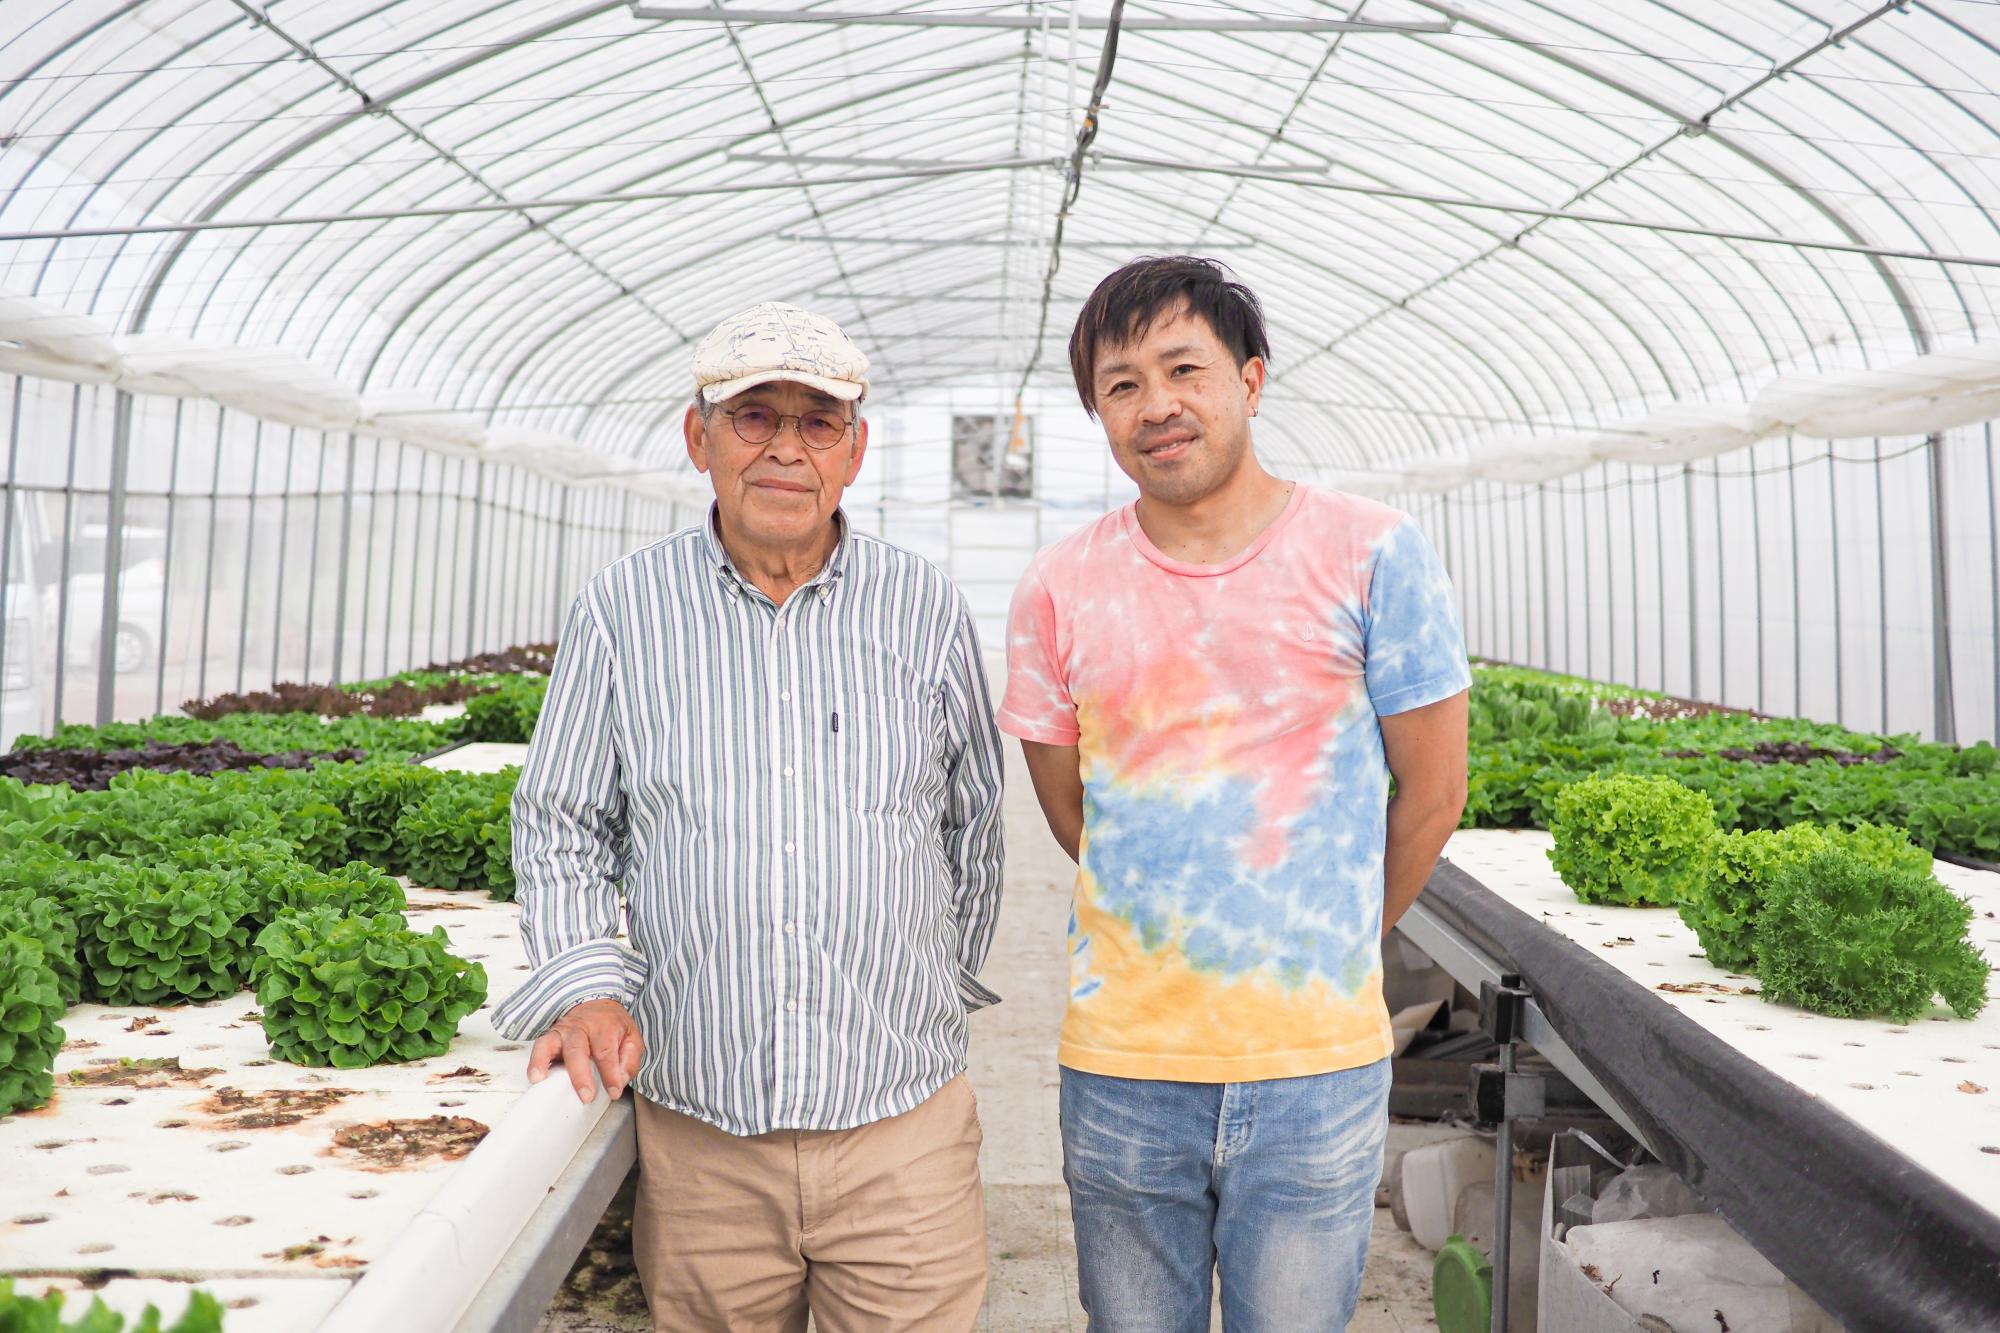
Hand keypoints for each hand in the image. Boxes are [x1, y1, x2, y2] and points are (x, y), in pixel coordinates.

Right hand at [527, 998, 642, 1103]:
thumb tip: (619, 1081)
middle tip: (587, 1096)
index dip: (610, 1074)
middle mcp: (581, 1027)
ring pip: (552, 1044)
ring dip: (546, 1063)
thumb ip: (629, 1061)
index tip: (613, 1092)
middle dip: (581, 1076)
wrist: (595, 1005)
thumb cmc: (612, 1027)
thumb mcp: (632, 1039)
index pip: (606, 1052)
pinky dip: (535, 1061)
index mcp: (604, 1027)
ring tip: (542, 1081)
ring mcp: (563, 1031)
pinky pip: (539, 1047)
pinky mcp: (550, 1037)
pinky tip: (535, 1076)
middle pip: (578, 1049)